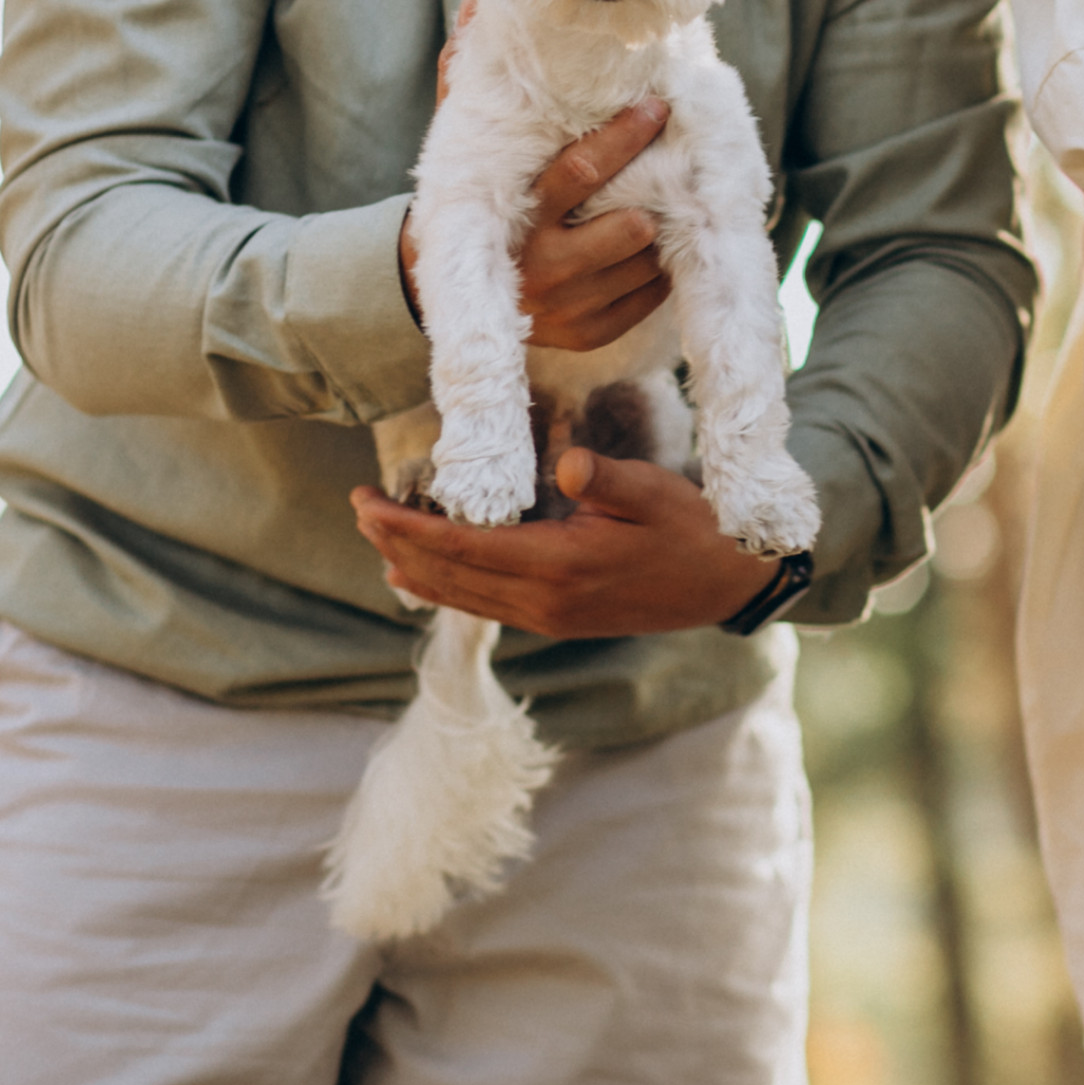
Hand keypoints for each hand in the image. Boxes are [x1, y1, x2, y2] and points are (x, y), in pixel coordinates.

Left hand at [351, 446, 781, 637]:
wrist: (725, 585)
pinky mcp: (556, 619)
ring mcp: (548, 616)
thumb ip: (605, 479)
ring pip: (461, 597)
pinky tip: (424, 578)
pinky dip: (445, 588)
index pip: (463, 548)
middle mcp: (543, 601)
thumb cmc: (692, 529)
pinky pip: (483, 606)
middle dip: (396, 545)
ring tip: (377, 539)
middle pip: (449, 577)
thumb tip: (562, 464)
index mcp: (560, 566)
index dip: (407, 528)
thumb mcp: (654, 491)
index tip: (367, 504)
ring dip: (414, 568)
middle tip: (358, 509)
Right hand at [400, 27, 674, 349]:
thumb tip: (476, 3)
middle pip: (622, 228)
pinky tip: (662, 248)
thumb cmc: (470, 199)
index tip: (658, 106)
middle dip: (657, 192)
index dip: (624, 139)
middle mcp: (542, 267)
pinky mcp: (586, 335)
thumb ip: (470, 81)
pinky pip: (644, 302)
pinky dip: (659, 274)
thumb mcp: (465, 145)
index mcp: (518, 216)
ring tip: (675, 201)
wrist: (439, 293)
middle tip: (685, 156)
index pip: (579, 174)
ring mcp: (567, 308)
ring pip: (642, 266)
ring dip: (664, 233)